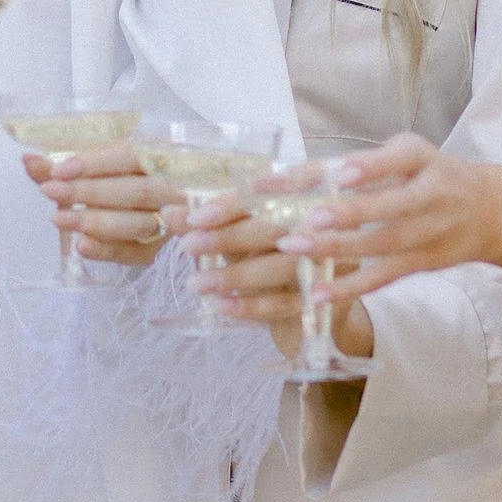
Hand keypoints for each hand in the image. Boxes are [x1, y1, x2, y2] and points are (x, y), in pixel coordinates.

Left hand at [26, 136, 164, 268]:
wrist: (132, 214)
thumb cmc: (108, 183)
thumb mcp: (85, 171)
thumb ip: (58, 168)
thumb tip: (28, 160)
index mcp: (155, 158)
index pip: (130, 156)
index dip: (95, 162)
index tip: (58, 169)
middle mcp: (168, 188)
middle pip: (134, 191)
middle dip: (89, 192)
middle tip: (50, 191)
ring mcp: (167, 222)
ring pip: (137, 223)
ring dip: (96, 221)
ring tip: (58, 219)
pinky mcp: (156, 251)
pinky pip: (135, 254)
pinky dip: (107, 250)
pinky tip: (82, 246)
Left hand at [174, 178, 375, 367]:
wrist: (321, 306)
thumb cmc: (275, 259)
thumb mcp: (243, 238)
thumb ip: (210, 224)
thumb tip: (169, 210)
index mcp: (305, 199)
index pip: (267, 195)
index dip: (231, 205)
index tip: (195, 216)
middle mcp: (324, 227)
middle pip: (276, 229)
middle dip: (229, 237)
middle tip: (188, 245)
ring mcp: (331, 264)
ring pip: (280, 267)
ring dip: (235, 276)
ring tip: (196, 283)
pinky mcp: (330, 301)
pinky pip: (287, 303)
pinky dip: (252, 306)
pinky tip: (222, 307)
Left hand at [282, 136, 492, 303]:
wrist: (491, 211)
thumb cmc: (429, 174)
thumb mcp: (405, 154)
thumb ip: (360, 163)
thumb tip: (296, 175)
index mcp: (422, 159)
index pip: (398, 159)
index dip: (371, 168)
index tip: (339, 174)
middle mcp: (432, 194)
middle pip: (392, 206)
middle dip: (350, 213)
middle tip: (309, 219)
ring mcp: (431, 231)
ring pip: (384, 243)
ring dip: (339, 248)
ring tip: (296, 248)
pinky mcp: (424, 262)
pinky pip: (385, 276)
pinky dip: (351, 286)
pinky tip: (318, 294)